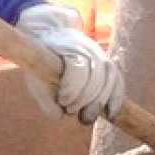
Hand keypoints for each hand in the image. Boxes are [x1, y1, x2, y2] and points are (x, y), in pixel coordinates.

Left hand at [15, 3, 124, 123]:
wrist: (52, 37)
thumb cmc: (42, 62)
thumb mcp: (36, 78)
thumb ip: (44, 98)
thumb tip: (60, 115)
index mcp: (67, 46)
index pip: (78, 68)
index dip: (72, 89)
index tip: (62, 102)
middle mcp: (88, 48)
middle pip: (96, 76)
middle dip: (85, 99)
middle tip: (71, 112)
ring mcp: (101, 55)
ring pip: (110, 78)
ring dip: (100, 102)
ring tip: (87, 118)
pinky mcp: (108, 65)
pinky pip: (119, 82)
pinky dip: (116, 99)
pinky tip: (110, 114)